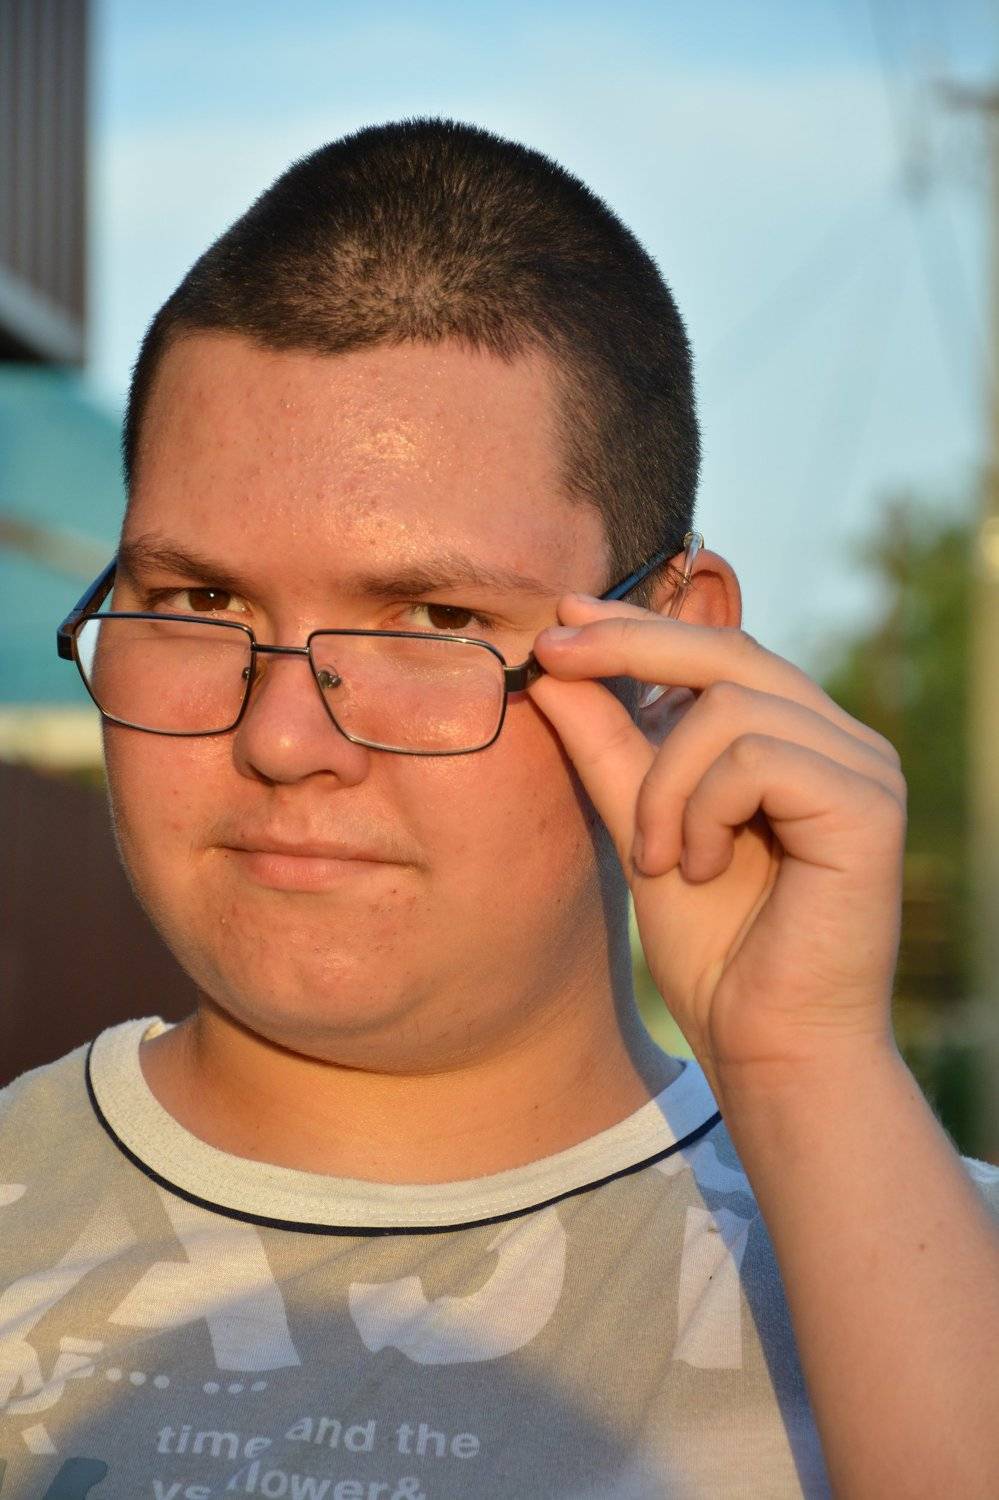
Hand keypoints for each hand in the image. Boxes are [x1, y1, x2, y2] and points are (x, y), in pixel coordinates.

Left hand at [529, 595, 906, 1100]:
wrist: (768, 1046)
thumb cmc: (716, 949)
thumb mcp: (644, 826)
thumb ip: (610, 748)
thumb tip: (555, 666)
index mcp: (799, 740)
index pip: (718, 652)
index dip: (637, 628)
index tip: (560, 620)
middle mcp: (841, 741)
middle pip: (728, 652)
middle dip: (628, 648)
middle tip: (550, 658)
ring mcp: (863, 768)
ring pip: (730, 707)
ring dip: (665, 783)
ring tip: (659, 857)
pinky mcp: (869, 805)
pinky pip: (758, 757)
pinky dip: (705, 810)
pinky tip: (701, 869)